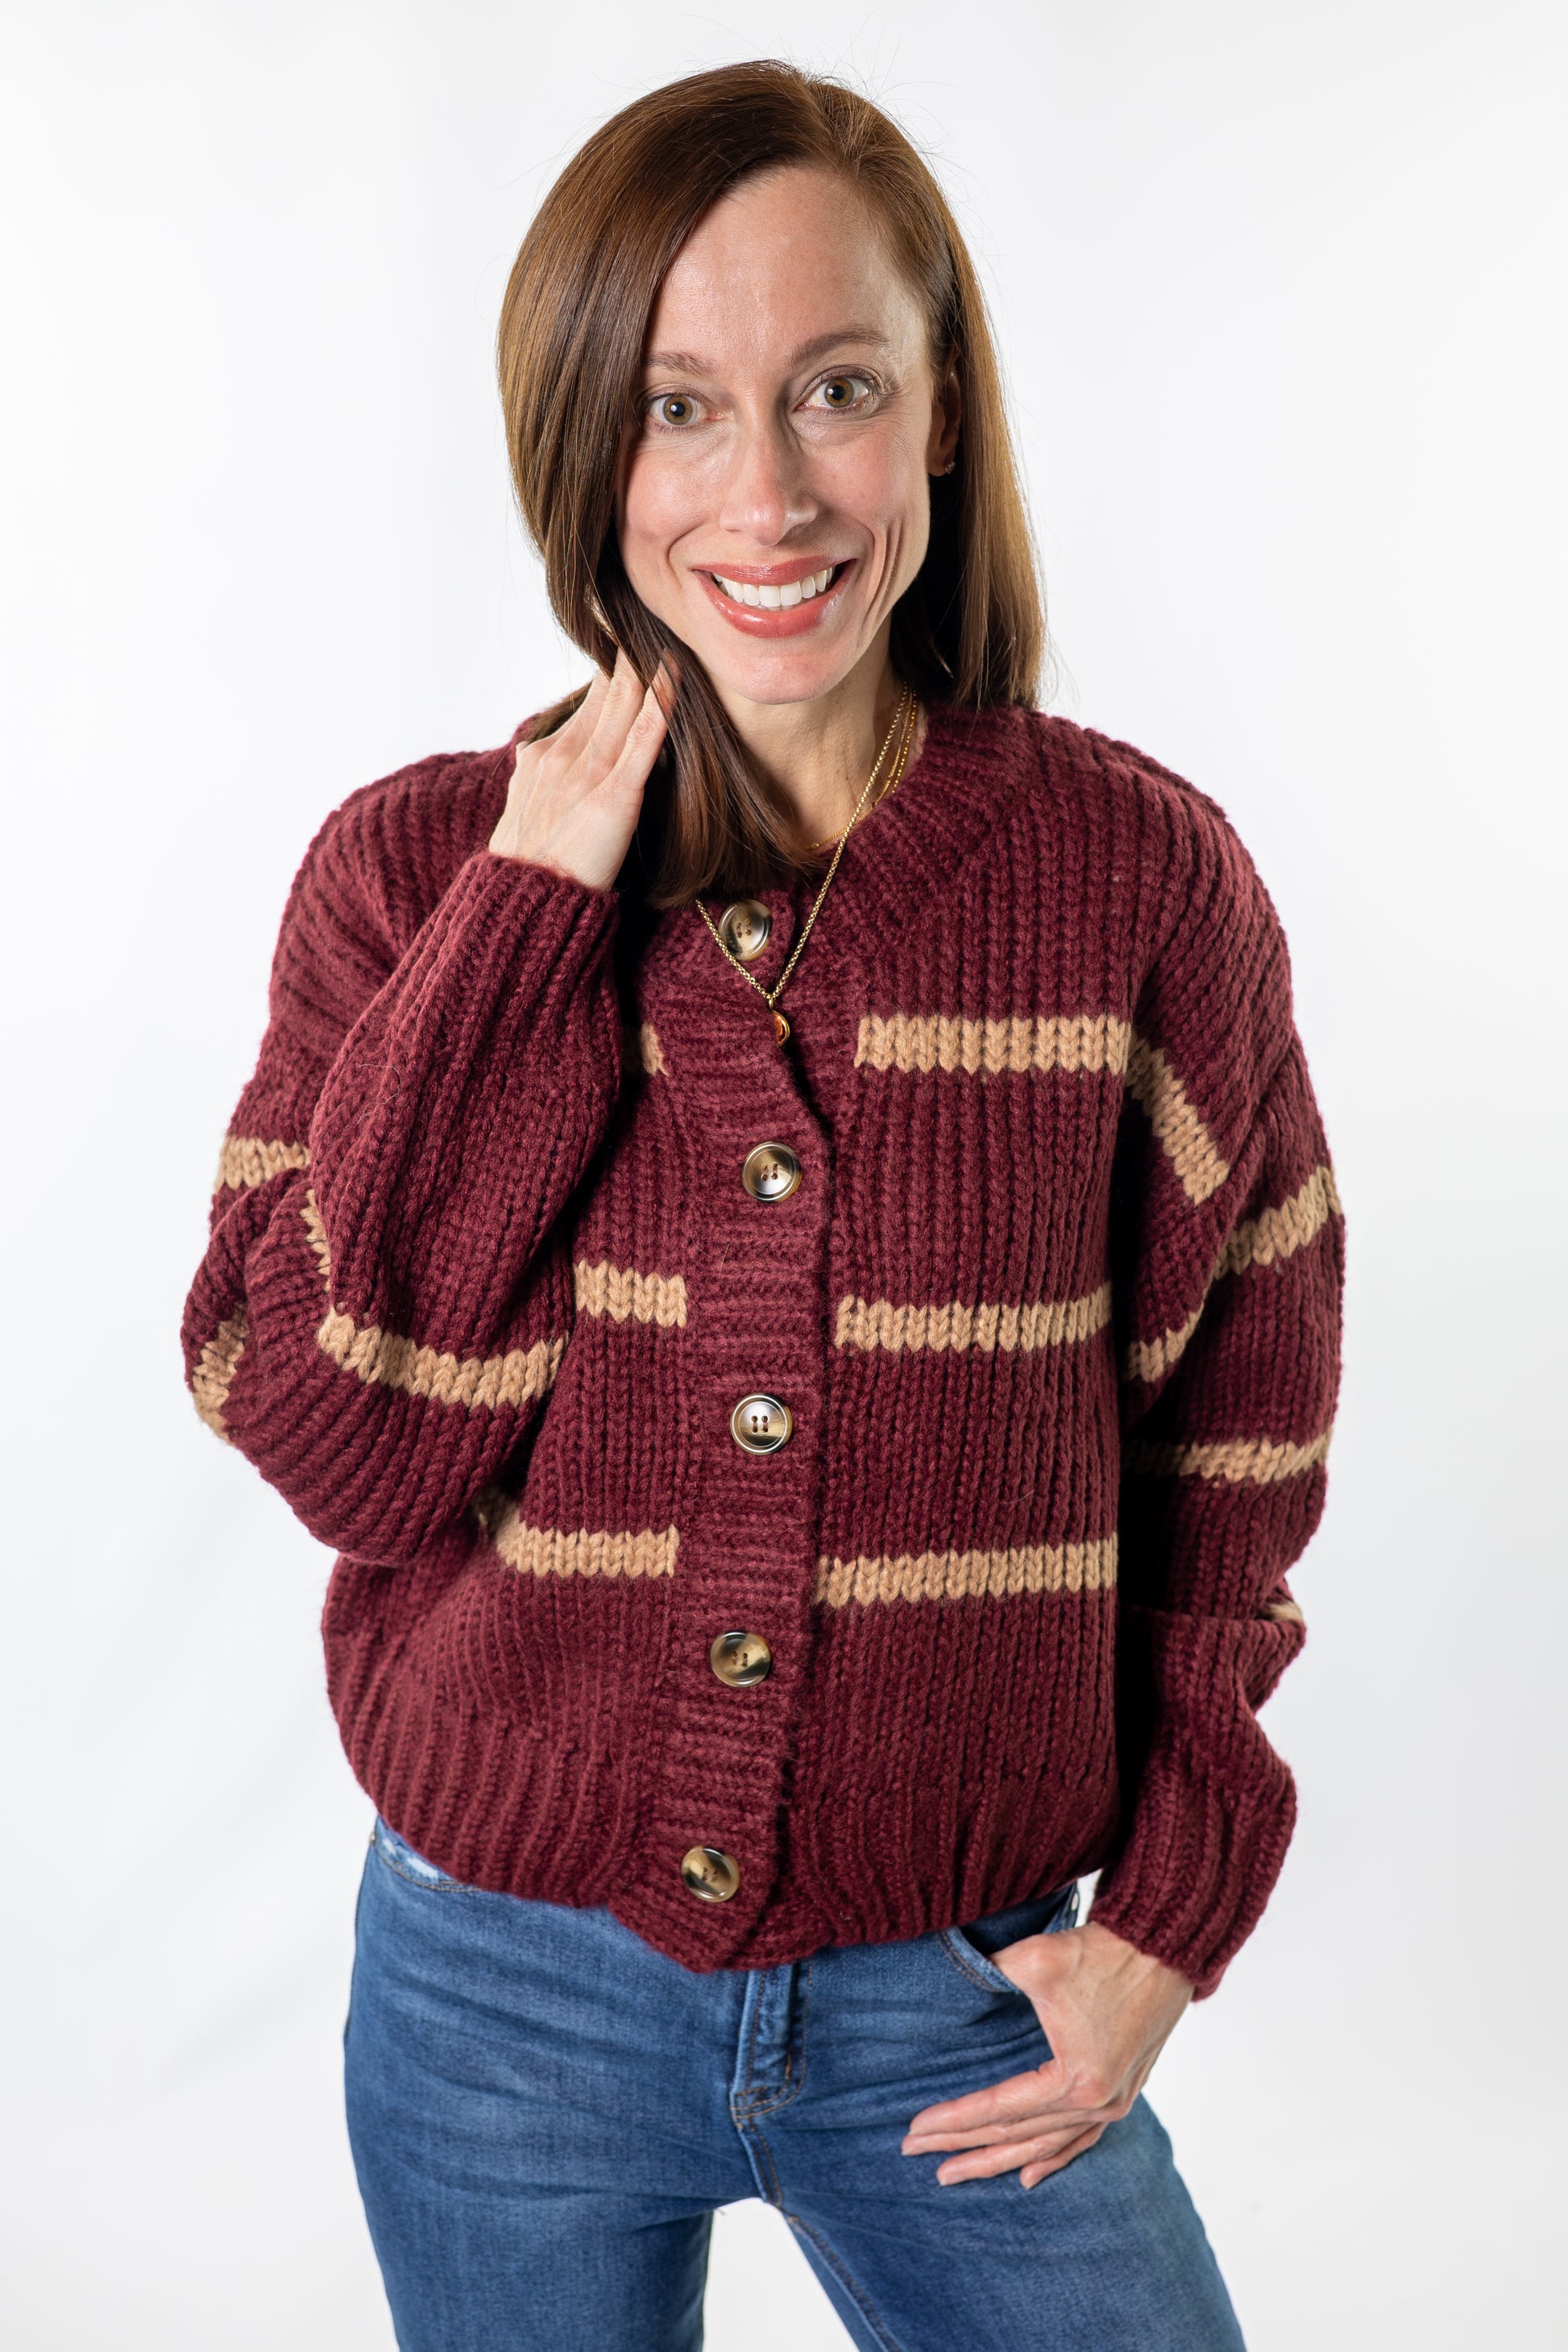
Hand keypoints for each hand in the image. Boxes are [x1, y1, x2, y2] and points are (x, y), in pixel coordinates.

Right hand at [489, 651, 670, 891]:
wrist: (521, 903)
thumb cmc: (527, 868)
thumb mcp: (522, 809)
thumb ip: (537, 777)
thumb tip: (540, 755)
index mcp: (544, 756)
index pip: (587, 700)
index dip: (613, 667)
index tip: (630, 637)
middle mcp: (564, 754)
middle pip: (607, 690)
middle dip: (631, 652)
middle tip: (654, 617)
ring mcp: (589, 772)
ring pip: (623, 703)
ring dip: (648, 665)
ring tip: (669, 631)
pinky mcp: (615, 797)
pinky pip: (642, 739)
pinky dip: (660, 704)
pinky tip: (674, 675)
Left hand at [902, 1920, 1191, 2187]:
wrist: (1164, 1947)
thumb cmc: (1102, 1952)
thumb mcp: (1035, 1960)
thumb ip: (987, 1972)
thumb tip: (951, 1972)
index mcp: (1075, 2080)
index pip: (997, 2109)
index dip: (952, 2120)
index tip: (914, 2129)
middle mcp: (1097, 2103)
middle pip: (1016, 2135)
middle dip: (964, 2148)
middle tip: (916, 2154)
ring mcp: (1114, 2104)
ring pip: (1046, 2145)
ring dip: (1000, 2160)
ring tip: (957, 2171)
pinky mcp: (1124, 2093)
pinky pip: (1081, 2139)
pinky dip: (1052, 2158)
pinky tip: (1028, 2176)